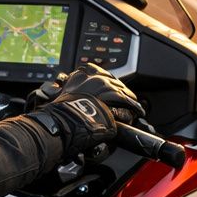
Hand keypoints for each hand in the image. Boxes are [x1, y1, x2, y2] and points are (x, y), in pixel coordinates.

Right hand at [25, 63, 143, 156]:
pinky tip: (137, 111)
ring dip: (129, 99)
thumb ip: (72, 93)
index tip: (109, 87)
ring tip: (134, 106)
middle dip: (120, 90)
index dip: (107, 82)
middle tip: (124, 98)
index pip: (100, 74)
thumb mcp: (63, 96)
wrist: (63, 122)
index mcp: (82, 74)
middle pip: (114, 82)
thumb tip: (75, 98)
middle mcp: (96, 79)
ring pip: (123, 92)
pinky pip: (128, 103)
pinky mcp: (114, 102)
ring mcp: (107, 90)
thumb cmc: (59, 114)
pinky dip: (134, 107)